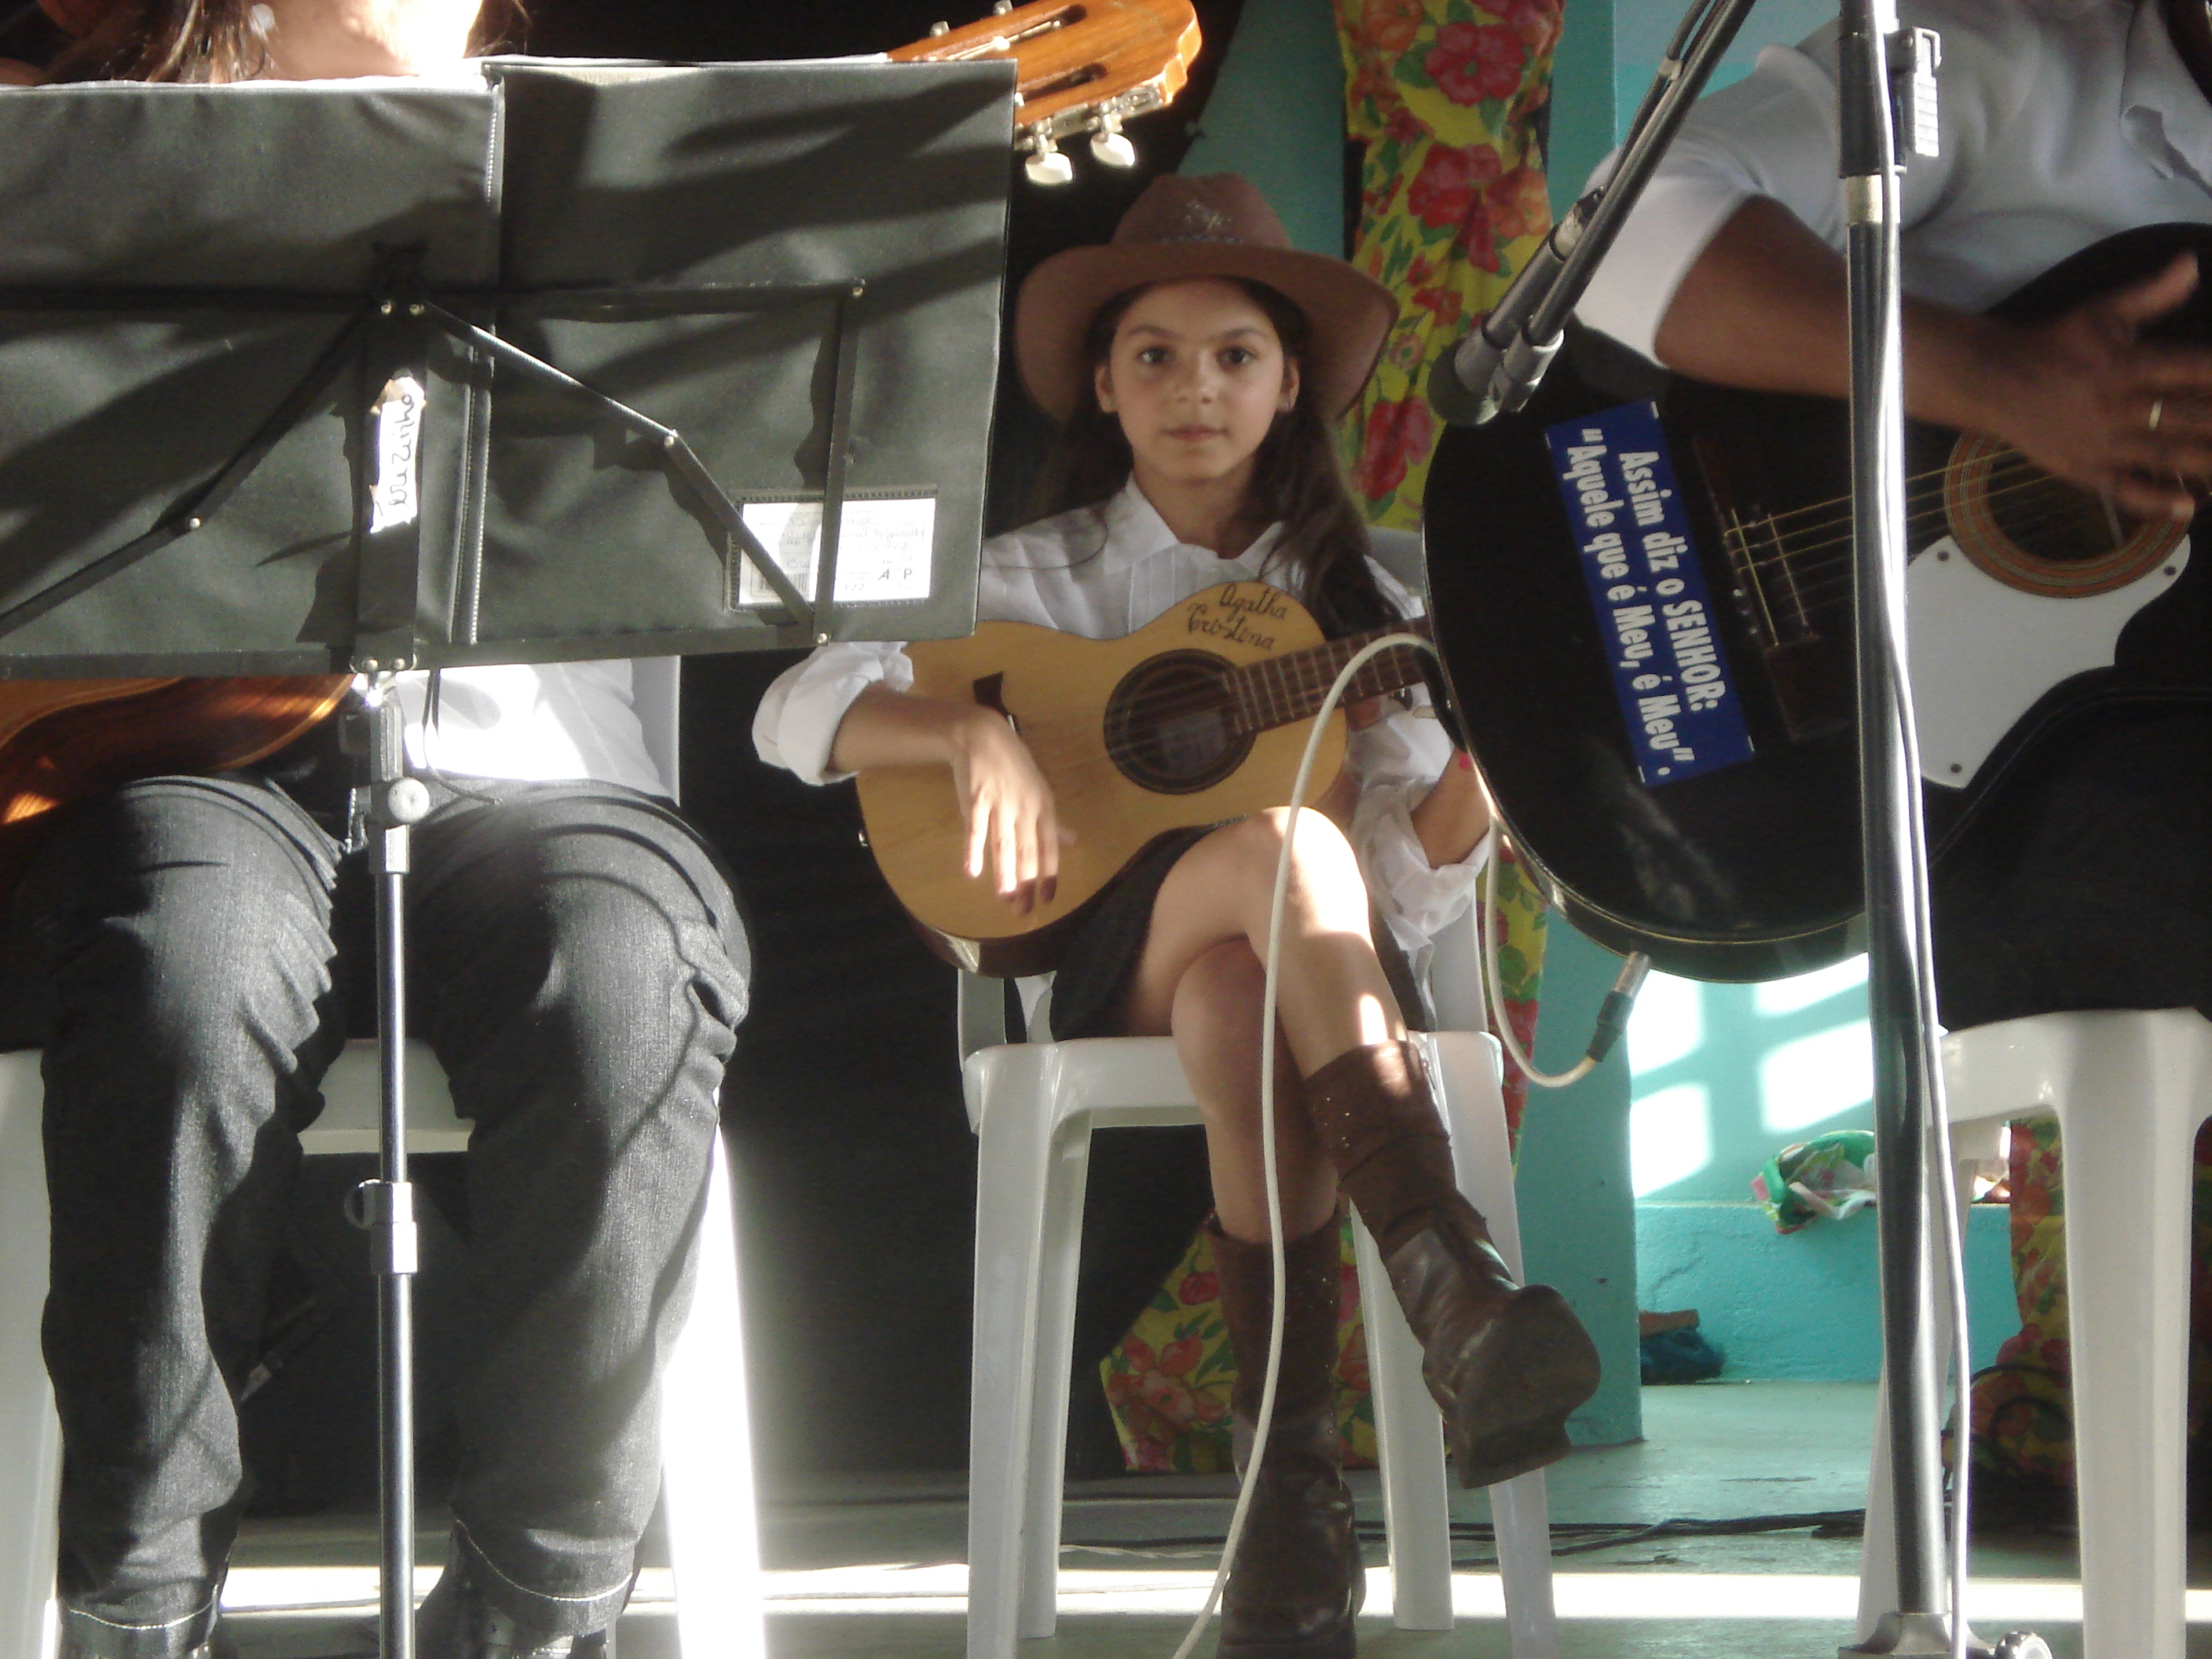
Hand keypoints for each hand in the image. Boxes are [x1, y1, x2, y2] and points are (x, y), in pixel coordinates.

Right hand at [948, 709, 1069, 912]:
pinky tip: (972, 872)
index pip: (1049, 847)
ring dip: (1005, 874)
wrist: (983, 737)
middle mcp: (1025, 808)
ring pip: (1004, 844)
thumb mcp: (1040, 790)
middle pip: (1027, 852)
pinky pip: (975, 829)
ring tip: (1006, 899)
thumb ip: (1052, 821)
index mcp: (1043, 807)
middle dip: (1027, 883)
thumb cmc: (1014, 766)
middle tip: (1024, 911)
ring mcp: (1000, 804)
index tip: (1047, 899)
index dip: (1048, 874)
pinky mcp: (976, 799)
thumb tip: (1072, 841)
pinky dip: (974, 850)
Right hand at [1959, 253, 2211, 520]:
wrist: (1994, 381)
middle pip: (2189, 418)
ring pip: (2165, 457)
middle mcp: (2117, 407)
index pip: (2193, 370)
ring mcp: (2102, 444)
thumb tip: (2191, 262)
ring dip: (2206, 464)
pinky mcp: (2085, 470)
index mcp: (2126, 365)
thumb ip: (2152, 294)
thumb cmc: (2055, 344)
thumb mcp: (2102, 312)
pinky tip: (2187, 509)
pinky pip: (2124, 490)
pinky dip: (2155, 501)